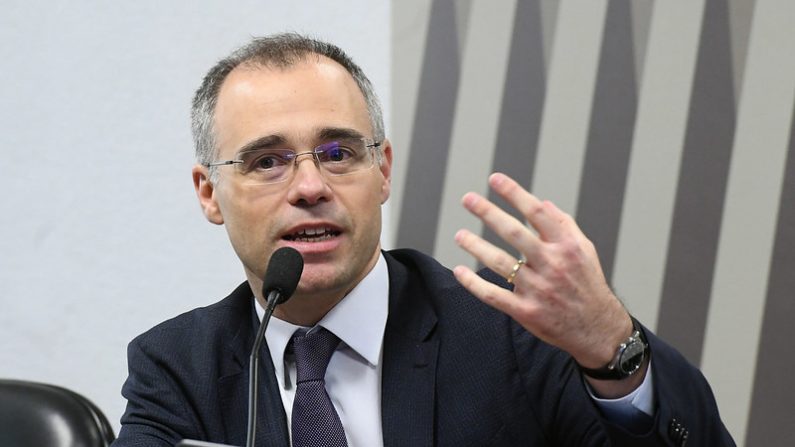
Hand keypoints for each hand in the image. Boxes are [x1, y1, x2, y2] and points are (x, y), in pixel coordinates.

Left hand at [453, 173, 634, 378]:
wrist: (597, 329)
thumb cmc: (587, 285)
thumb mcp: (585, 250)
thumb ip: (564, 225)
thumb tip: (542, 203)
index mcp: (566, 246)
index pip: (536, 212)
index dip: (514, 193)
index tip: (495, 179)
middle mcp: (552, 264)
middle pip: (514, 233)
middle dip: (488, 213)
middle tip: (468, 199)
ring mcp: (538, 288)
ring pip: (500, 263)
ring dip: (476, 246)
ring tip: (459, 235)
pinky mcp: (526, 311)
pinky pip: (494, 295)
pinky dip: (474, 284)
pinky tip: (460, 271)